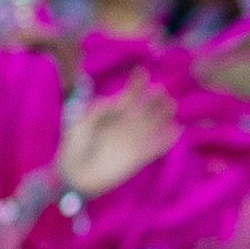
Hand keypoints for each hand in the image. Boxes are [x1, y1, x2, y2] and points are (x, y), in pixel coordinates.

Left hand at [56, 82, 175, 200]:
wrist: (74, 176)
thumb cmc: (73, 148)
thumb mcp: (80, 124)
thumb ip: (97, 111)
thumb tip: (115, 100)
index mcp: (110, 117)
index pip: (126, 98)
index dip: (135, 86)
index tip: (143, 71)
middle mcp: (124, 127)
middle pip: (143, 110)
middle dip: (153, 99)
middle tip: (162, 89)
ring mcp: (132, 142)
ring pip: (152, 126)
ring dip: (162, 115)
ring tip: (172, 104)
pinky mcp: (137, 159)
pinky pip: (155, 148)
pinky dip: (165, 140)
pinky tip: (176, 130)